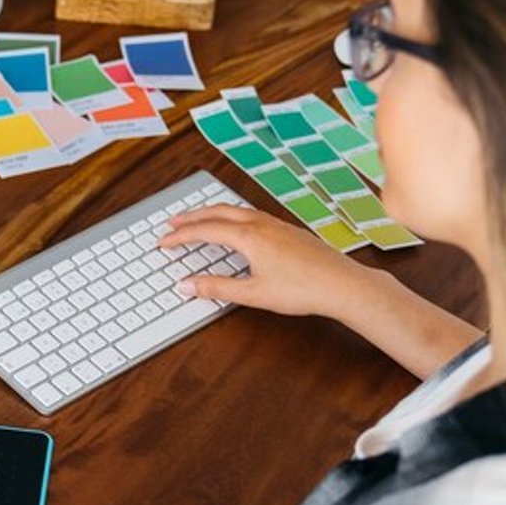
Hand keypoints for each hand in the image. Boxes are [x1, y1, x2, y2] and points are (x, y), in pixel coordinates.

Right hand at [157, 204, 368, 317]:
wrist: (342, 284)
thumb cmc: (302, 290)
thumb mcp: (252, 294)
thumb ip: (217, 288)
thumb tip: (188, 285)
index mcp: (249, 237)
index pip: (205, 230)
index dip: (180, 236)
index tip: (163, 242)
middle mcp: (261, 224)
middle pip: (218, 212)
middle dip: (192, 217)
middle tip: (172, 222)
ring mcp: (277, 224)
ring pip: (236, 210)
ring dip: (213, 213)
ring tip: (199, 219)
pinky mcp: (288, 230)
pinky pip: (252, 214)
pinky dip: (233, 216)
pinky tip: (236, 226)